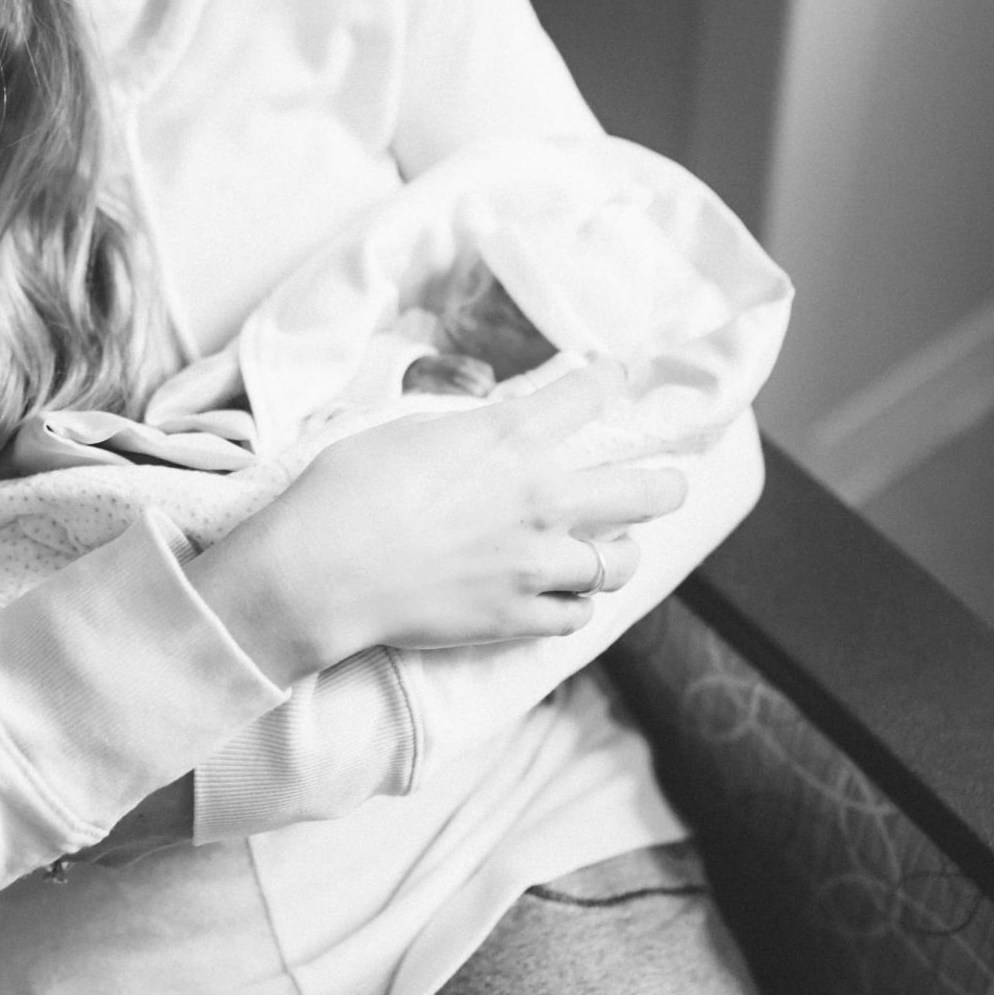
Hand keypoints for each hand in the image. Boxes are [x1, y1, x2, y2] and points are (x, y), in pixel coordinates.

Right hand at [187, 358, 686, 685]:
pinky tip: (567, 597)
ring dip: (623, 554)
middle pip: (644, 490)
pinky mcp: (517, 616)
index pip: (589, 395)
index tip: (617, 378)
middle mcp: (540, 498)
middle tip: (670, 483)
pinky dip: (577, 605)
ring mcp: (535, 563)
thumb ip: (465, 430)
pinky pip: (577, 616)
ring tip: (618, 552)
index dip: (611, 380)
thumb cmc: (347, 489)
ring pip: (620, 563)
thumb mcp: (407, 429)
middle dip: (666, 483)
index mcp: (510, 438)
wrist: (324, 570)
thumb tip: (487, 430)